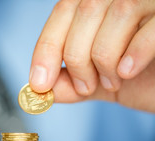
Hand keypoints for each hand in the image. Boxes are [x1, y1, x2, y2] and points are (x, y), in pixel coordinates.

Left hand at [29, 0, 154, 112]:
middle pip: (86, 11)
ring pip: (117, 15)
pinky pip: (150, 28)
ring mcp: (150, 0)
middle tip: (85, 87)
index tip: (39, 83)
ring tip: (113, 81)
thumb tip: (39, 90)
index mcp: (99, 4)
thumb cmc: (141, 77)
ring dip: (106, 62)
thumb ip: (69, 83)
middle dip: (77, 60)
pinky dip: (134, 54)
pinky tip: (128, 72)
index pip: (63, 11)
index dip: (46, 49)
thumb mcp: (97, 82)